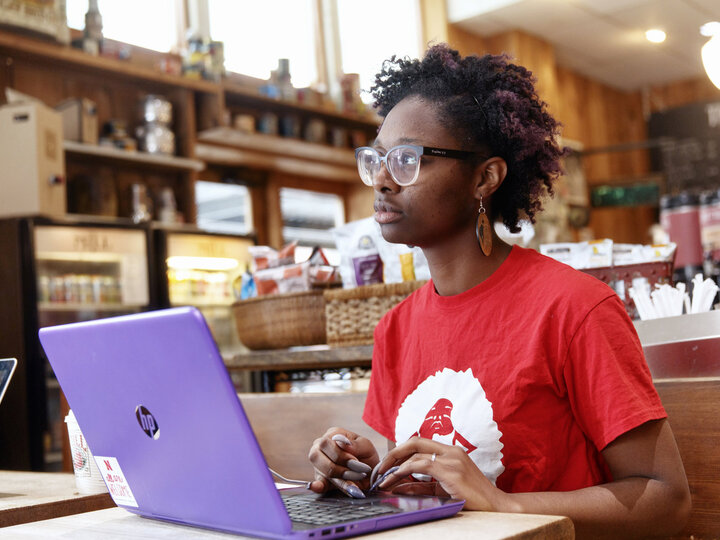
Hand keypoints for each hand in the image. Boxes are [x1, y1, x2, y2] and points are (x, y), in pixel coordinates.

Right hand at [308, 427, 379, 493]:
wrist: (371, 473)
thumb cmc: (366, 455)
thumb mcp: (365, 447)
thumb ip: (354, 444)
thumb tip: (339, 441)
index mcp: (332, 434)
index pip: (325, 443)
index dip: (340, 455)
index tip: (356, 462)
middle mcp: (320, 447)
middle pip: (317, 456)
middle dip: (339, 468)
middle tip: (358, 474)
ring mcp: (318, 464)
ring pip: (322, 471)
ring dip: (340, 480)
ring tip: (355, 486)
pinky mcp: (321, 479)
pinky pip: (317, 484)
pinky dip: (318, 486)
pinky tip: (318, 487)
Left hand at [372, 437, 507, 510]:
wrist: (497, 506)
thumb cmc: (473, 498)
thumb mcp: (444, 489)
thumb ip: (424, 485)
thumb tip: (400, 486)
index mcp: (451, 451)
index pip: (419, 443)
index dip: (400, 451)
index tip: (387, 465)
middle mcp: (451, 451)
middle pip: (414, 442)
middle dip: (393, 453)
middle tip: (379, 469)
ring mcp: (452, 459)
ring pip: (415, 454)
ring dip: (394, 466)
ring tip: (382, 479)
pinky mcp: (452, 471)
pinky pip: (421, 466)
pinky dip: (404, 472)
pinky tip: (394, 480)